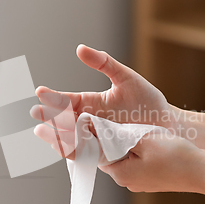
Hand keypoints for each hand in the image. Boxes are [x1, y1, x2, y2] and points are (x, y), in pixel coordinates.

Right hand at [31, 45, 180, 158]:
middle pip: (64, 121)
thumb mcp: (126, 78)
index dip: (53, 97)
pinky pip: (87, 153)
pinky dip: (75, 150)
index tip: (40, 91)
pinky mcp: (105, 154)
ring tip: (44, 132)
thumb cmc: (148, 102)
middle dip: (49, 117)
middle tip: (36, 112)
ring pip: (71, 139)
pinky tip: (65, 147)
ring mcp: (96, 139)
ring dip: (57, 135)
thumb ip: (104, 63)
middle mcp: (89, 123)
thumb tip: (80, 49)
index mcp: (90, 104)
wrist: (168, 126)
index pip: (67, 101)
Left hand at [101, 131, 204, 192]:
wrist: (202, 172)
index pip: (99, 154)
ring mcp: (141, 183)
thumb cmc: (173, 155)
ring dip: (131, 146)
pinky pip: (140, 163)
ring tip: (143, 133)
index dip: (101, 138)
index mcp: (120, 175)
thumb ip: (119, 137)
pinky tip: (154, 143)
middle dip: (117, 141)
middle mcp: (127, 182)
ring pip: (127, 159)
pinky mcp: (153, 181)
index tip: (106, 124)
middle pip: (113, 156)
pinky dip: (143, 152)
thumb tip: (101, 133)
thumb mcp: (142, 139)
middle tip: (126, 125)